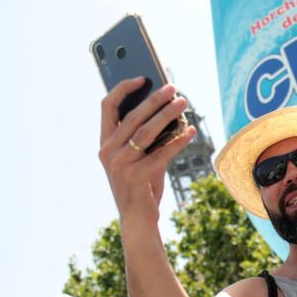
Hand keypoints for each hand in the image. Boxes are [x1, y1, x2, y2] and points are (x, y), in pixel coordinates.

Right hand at [98, 78, 194, 224]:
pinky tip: (191, 131)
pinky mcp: (136, 176)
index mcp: (104, 142)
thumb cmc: (141, 184)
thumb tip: (168, 109)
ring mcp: (120, 164)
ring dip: (167, 115)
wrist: (137, 219)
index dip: (123, 89)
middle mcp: (108, 151)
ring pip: (146, 132)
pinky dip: (178, 140)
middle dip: (154, 99)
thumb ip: (145, 136)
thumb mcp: (137, 157)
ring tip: (183, 103)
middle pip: (132, 116)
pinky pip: (161, 153)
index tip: (142, 77)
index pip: (107, 107)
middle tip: (173, 88)